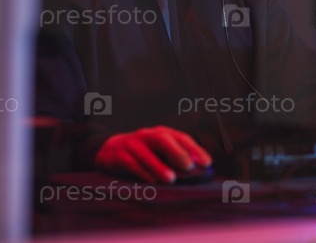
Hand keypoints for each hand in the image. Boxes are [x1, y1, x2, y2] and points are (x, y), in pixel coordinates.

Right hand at [94, 126, 211, 183]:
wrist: (109, 150)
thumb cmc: (143, 154)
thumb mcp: (160, 152)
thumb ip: (177, 159)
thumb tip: (198, 170)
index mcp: (161, 133)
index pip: (180, 137)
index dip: (194, 149)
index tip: (207, 163)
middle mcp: (147, 135)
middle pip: (162, 139)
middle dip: (177, 152)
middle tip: (189, 167)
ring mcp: (132, 144)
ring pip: (146, 152)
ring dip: (159, 166)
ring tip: (171, 179)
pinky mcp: (119, 156)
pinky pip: (131, 163)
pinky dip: (143, 173)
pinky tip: (152, 182)